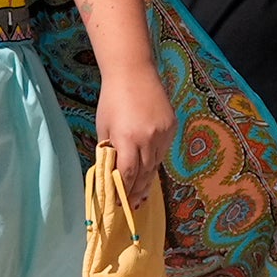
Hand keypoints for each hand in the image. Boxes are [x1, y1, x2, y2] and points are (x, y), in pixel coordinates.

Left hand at [97, 63, 176, 194]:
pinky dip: (156, 160)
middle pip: (144, 172)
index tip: (120, 202)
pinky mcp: (171, 126)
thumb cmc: (112, 99)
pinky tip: (150, 168)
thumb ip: (109, 151)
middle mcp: (147, 138)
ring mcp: (162, 132)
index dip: (124, 190)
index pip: (127, 173)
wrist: (134, 72)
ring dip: (148, 179)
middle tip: (132, 204)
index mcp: (127, 138)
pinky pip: (163, 150)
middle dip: (137, 190)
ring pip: (156, 164)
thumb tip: (112, 173)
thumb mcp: (104, 127)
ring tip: (141, 193)